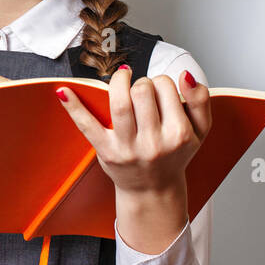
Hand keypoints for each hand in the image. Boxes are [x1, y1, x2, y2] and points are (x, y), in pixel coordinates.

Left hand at [55, 67, 210, 195]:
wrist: (153, 189)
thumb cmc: (174, 154)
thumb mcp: (200, 132)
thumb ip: (200, 101)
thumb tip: (186, 74)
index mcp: (179, 134)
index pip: (166, 87)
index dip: (161, 82)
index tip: (159, 91)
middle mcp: (153, 142)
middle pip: (143, 91)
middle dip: (141, 83)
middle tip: (142, 91)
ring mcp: (128, 147)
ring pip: (120, 102)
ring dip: (118, 82)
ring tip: (122, 78)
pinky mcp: (106, 151)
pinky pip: (87, 125)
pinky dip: (74, 107)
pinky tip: (63, 91)